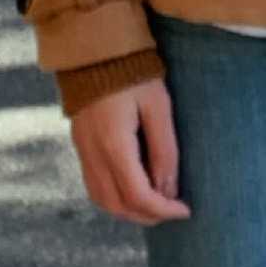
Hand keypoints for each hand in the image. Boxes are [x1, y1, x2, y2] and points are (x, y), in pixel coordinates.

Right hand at [73, 76, 187, 223]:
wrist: (95, 50)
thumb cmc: (133, 73)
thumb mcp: (158, 107)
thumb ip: (164, 150)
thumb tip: (169, 189)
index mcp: (114, 144)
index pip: (138, 195)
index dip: (163, 210)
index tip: (185, 210)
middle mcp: (93, 153)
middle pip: (118, 205)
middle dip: (148, 216)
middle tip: (173, 211)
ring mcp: (83, 151)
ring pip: (102, 200)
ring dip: (130, 211)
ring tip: (156, 205)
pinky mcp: (80, 146)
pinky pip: (94, 186)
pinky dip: (115, 198)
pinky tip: (135, 190)